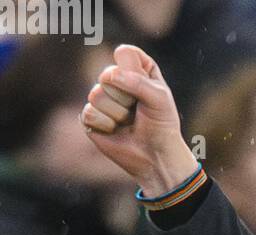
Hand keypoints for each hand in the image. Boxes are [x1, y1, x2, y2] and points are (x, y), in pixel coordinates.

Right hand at [81, 44, 197, 197]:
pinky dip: (107, 125)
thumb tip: (108, 77)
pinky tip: (116, 131)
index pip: (125, 53)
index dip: (135, 70)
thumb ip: (138, 82)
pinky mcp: (91, 116)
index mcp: (136, 70)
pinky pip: (90, 113)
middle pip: (108, 74)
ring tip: (129, 122)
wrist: (157, 157)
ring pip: (97, 94)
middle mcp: (116, 80)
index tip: (149, 87)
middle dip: (127, 97)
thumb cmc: (162, 126)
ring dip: (118, 114)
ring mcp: (102, 97)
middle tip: (139, 111)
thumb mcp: (160, 99)